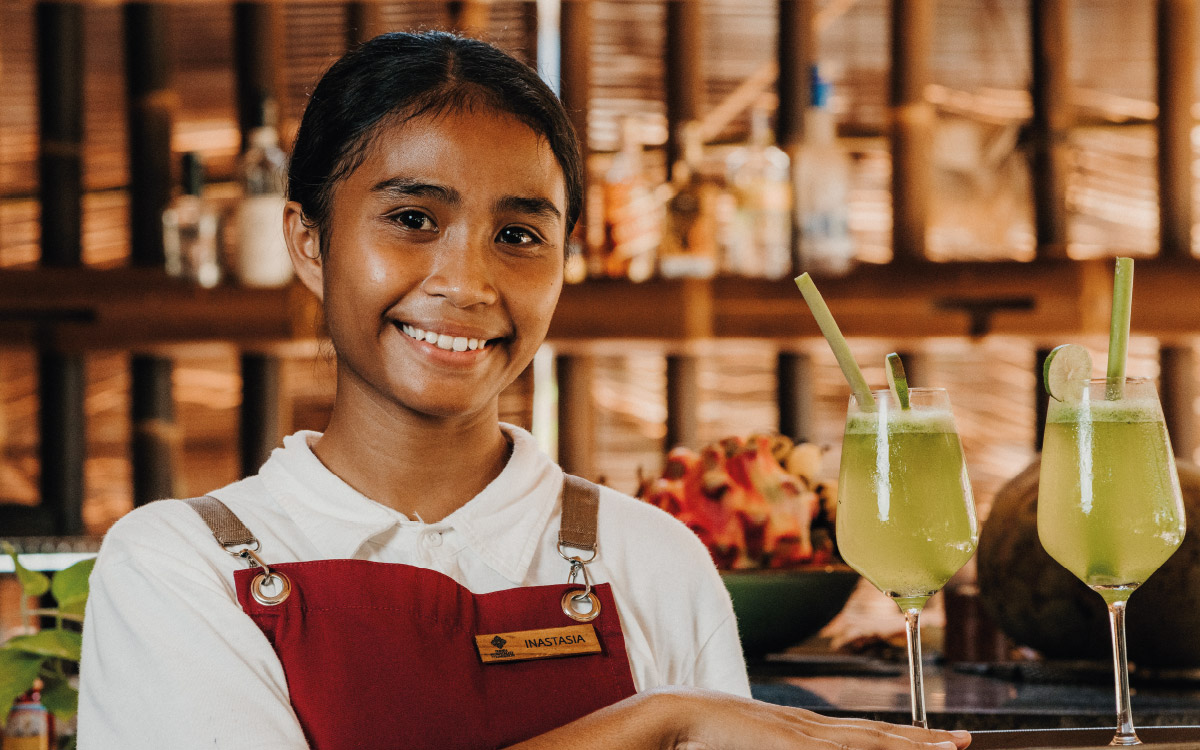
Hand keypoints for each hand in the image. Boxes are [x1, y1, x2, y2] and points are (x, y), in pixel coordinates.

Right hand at [653, 687, 971, 749]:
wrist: (678, 716)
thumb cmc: (708, 740)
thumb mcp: (760, 749)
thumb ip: (785, 748)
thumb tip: (792, 747)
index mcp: (803, 732)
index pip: (865, 736)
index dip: (903, 739)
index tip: (936, 741)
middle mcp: (810, 728)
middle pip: (877, 735)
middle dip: (922, 740)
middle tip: (964, 742)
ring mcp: (803, 734)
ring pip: (870, 741)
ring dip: (911, 744)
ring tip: (950, 747)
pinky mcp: (792, 744)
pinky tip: (900, 749)